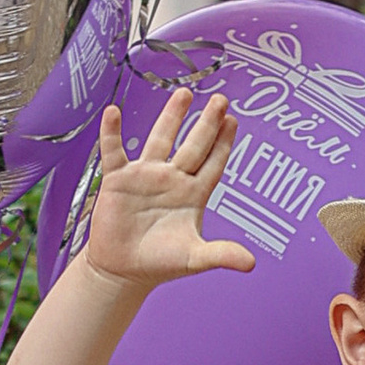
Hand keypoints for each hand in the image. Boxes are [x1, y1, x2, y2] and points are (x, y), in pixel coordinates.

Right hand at [83, 88, 255, 289]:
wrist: (122, 270)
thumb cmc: (160, 263)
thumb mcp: (193, 259)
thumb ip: (221, 255)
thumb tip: (251, 264)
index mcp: (193, 194)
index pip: (213, 163)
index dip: (224, 143)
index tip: (233, 121)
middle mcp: (172, 179)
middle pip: (193, 145)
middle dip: (207, 123)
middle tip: (221, 100)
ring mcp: (145, 176)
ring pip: (160, 139)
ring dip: (171, 117)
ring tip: (184, 94)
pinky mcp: (118, 180)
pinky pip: (114, 151)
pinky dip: (113, 133)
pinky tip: (113, 112)